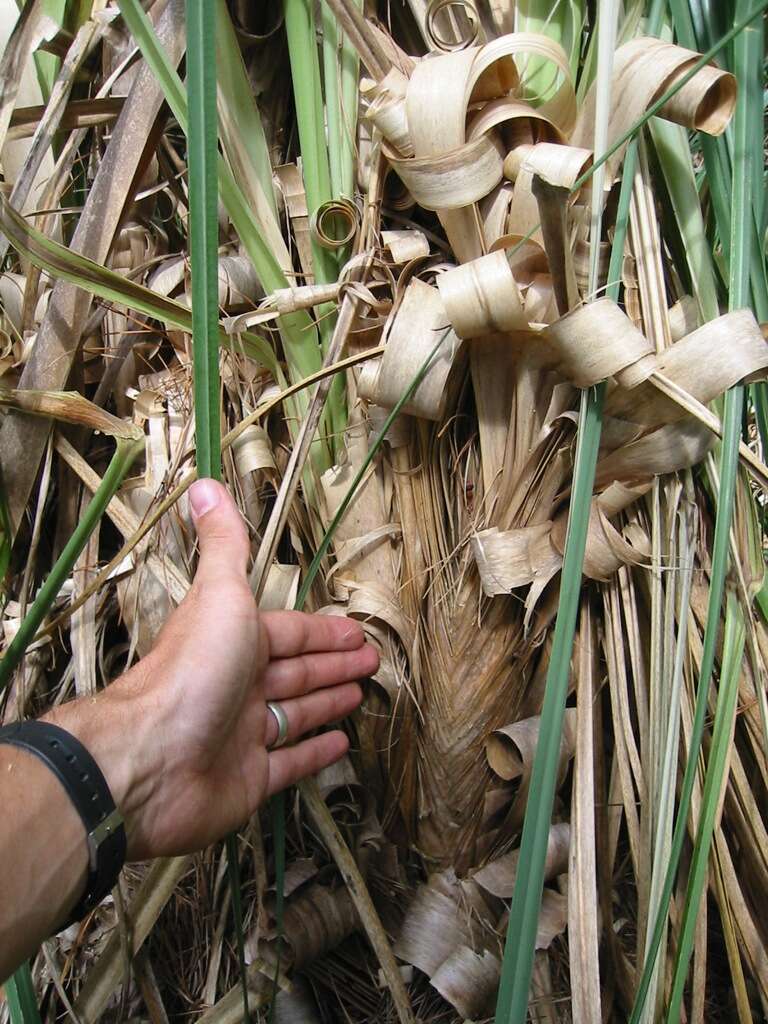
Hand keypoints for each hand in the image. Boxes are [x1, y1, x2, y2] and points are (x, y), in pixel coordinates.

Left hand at [48, 479, 376, 859]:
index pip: (290, 632)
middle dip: (333, 664)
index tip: (358, 633)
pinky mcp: (249, 780)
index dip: (324, 632)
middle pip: (296, 671)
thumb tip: (204, 483)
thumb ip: (224, 545)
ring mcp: (242, 735)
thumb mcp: (219, 596)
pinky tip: (341, 744)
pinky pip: (291, 763)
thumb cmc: (191, 673)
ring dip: (327, 702)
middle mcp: (237, 685)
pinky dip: (315, 753)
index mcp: (235, 642)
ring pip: (294, 713)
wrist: (148, 760)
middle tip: (372, 662)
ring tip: (360, 695)